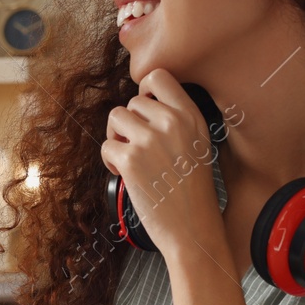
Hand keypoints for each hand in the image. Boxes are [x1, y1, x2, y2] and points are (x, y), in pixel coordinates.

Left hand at [101, 69, 223, 260]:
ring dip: (116, 138)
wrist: (193, 228)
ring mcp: (150, 139)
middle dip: (129, 124)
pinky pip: (106, 146)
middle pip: (131, 102)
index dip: (144, 91)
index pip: (158, 76)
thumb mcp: (198, 144)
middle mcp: (171, 122)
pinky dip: (110, 161)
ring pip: (114, 118)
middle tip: (139, 148)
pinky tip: (127, 175)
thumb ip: (176, 119)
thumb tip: (142, 102)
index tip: (144, 113)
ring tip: (132, 159)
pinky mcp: (130, 159)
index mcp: (191, 115)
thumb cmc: (193, 191)